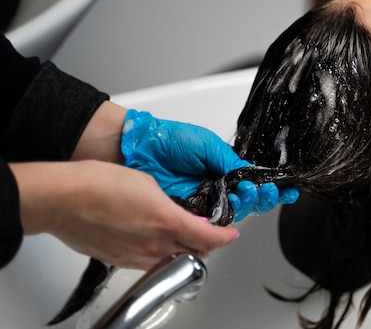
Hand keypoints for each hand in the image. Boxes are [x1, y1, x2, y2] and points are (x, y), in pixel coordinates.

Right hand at [12, 160, 238, 269]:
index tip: (230, 233)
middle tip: (208, 232)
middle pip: (194, 254)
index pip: (209, 238)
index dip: (224, 237)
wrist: (63, 198)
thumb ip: (171, 204)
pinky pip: (148, 263)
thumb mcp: (148, 184)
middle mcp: (154, 246)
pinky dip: (158, 254)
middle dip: (205, 245)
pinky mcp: (118, 262)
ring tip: (179, 235)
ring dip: (182, 251)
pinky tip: (151, 239)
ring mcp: (135, 257)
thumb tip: (179, 214)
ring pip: (171, 261)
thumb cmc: (99, 184)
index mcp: (167, 223)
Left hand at [121, 110, 298, 220]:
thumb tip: (250, 176)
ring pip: (234, 213)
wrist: (139, 149)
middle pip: (248, 201)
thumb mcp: (208, 145)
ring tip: (245, 195)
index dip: (270, 187)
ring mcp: (204, 201)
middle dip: (261, 197)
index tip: (284, 190)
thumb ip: (231, 162)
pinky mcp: (189, 213)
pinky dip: (223, 219)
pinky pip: (211, 222)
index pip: (253, 182)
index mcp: (224, 168)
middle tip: (261, 191)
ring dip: (245, 206)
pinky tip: (229, 211)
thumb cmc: (170, 140)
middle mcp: (216, 186)